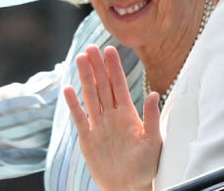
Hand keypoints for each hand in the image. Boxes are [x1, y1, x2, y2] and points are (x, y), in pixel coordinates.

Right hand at [64, 45, 161, 190]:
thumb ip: (152, 118)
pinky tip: (68, 90)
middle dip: (97, 66)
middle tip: (91, 47)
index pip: (119, 85)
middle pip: (103, 86)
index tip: (110, 49)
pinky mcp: (88, 140)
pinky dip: (74, 105)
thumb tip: (154, 94)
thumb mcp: (153, 141)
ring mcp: (99, 126)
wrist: (128, 188)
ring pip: (91, 97)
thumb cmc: (145, 166)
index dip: (114, 67)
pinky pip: (80, 119)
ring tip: (80, 59)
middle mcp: (112, 115)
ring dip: (85, 78)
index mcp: (128, 114)